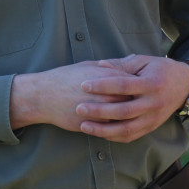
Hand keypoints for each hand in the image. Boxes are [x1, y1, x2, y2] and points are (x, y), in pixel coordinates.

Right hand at [10, 61, 131, 131]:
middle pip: (131, 100)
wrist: (45, 95)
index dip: (139, 85)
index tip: (143, 86)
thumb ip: (112, 65)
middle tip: (143, 101)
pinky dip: (117, 126)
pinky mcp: (91, 125)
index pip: (132, 82)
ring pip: (122, 116)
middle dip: (137, 101)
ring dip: (129, 116)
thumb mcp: (89, 66)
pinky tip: (120, 123)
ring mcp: (98, 111)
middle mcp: (104, 94)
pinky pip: (111, 128)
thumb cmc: (67, 77)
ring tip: (132, 113)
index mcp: (105, 78)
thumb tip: (132, 59)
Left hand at [75, 55, 188, 143]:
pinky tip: (98, 132)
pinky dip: (113, 137)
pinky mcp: (151, 127)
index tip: (84, 85)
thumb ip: (122, 65)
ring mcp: (153, 118)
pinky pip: (130, 136)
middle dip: (99, 111)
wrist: (184, 85)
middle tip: (79, 108)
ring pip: (126, 129)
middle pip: (123, 111)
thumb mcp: (144, 62)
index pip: (123, 86)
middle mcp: (153, 103)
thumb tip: (99, 65)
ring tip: (83, 125)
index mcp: (152, 84)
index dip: (103, 86)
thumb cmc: (160, 69)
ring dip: (103, 130)